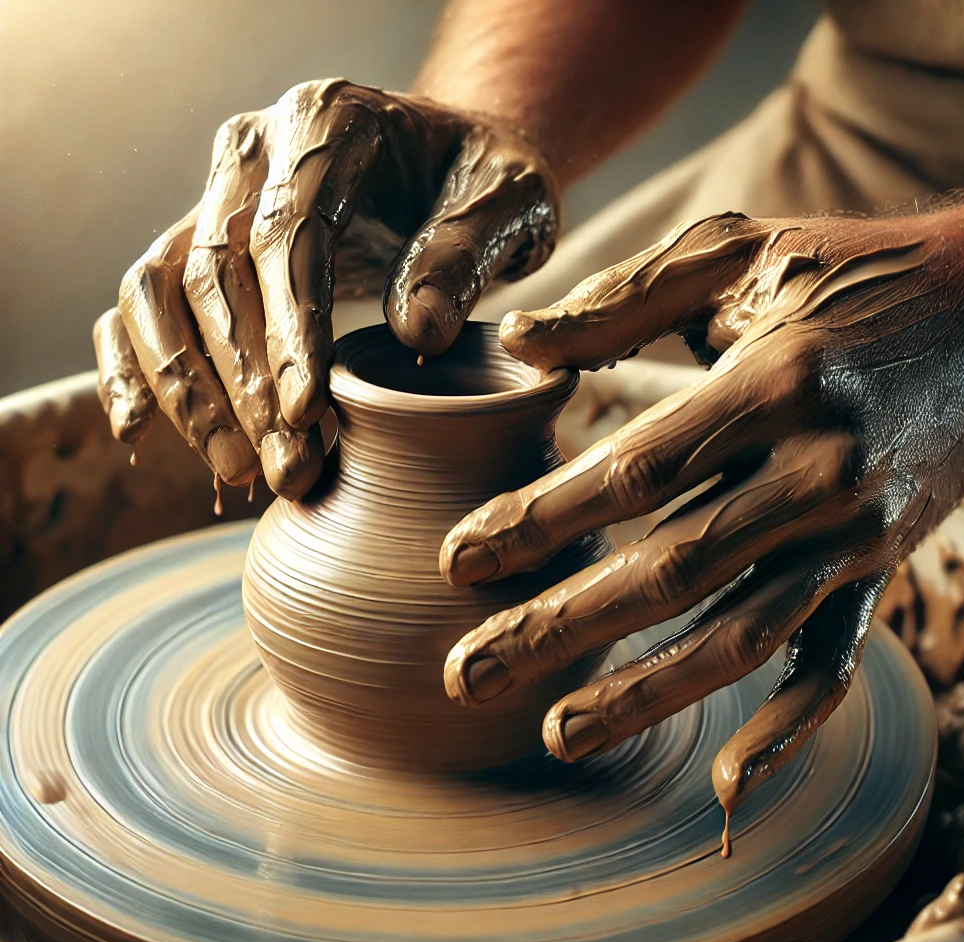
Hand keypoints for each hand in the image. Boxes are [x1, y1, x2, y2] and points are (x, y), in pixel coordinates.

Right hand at [93, 80, 558, 496]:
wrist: (450, 164)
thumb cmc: (481, 185)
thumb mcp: (508, 202)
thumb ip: (465, 252)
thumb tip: (418, 330)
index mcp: (327, 120)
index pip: (288, 235)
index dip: (290, 332)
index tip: (308, 416)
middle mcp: (253, 151)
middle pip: (216, 272)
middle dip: (245, 385)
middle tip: (287, 472)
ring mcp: (215, 195)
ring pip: (159, 291)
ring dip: (188, 390)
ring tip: (239, 472)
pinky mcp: (198, 241)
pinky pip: (140, 302)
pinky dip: (129, 365)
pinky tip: (139, 432)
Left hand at [440, 193, 963, 819]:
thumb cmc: (855, 271)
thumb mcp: (744, 250)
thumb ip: (626, 296)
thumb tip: (518, 340)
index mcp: (774, 380)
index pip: (636, 472)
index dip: (542, 519)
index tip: (458, 560)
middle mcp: (818, 469)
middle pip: (671, 570)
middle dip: (560, 627)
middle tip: (467, 675)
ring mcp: (855, 532)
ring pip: (739, 634)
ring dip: (643, 693)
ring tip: (554, 733)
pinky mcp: (880, 568)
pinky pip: (837, 659)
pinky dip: (792, 725)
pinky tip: (731, 777)